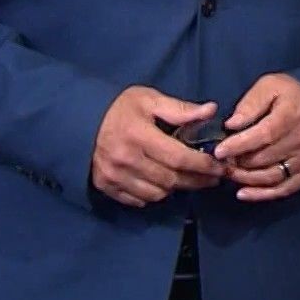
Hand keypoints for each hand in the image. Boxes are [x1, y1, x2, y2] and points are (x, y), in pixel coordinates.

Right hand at [91, 86, 226, 206]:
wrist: (79, 119)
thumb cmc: (119, 107)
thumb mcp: (149, 99)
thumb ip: (179, 109)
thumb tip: (210, 110)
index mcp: (139, 135)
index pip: (179, 158)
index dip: (203, 165)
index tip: (220, 167)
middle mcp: (126, 159)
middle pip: (171, 179)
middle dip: (196, 180)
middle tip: (212, 177)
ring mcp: (114, 176)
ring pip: (157, 193)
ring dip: (175, 188)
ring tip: (187, 178)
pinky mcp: (106, 186)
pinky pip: (139, 200)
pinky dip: (153, 194)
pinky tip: (161, 183)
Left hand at [212, 73, 299, 201]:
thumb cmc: (287, 94)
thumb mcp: (268, 85)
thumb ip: (250, 104)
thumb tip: (232, 125)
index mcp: (294, 113)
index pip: (264, 134)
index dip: (239, 145)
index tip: (219, 151)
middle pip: (265, 158)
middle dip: (239, 162)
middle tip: (221, 162)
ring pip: (272, 176)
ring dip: (246, 179)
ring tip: (229, 174)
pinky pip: (285, 189)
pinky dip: (262, 194)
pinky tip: (243, 193)